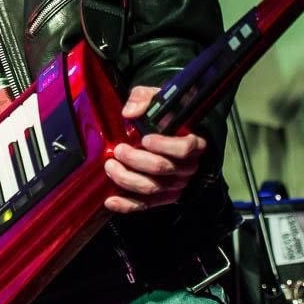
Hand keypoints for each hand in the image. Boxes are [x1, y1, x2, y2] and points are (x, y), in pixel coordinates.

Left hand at [104, 85, 205, 213]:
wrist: (167, 135)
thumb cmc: (164, 117)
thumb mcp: (156, 100)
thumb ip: (144, 98)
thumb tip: (130, 112)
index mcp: (193, 143)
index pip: (185, 148)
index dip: (164, 145)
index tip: (145, 138)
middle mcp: (187, 167)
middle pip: (162, 169)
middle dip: (136, 160)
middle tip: (118, 150)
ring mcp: (175, 185)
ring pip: (151, 188)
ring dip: (127, 178)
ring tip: (110, 166)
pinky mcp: (162, 198)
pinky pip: (145, 205)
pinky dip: (126, 205)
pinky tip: (111, 200)